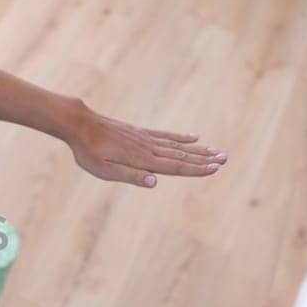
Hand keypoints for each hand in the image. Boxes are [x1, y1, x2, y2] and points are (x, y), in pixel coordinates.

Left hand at [65, 101, 227, 187]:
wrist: (80, 124)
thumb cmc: (89, 152)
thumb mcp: (104, 170)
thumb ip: (130, 176)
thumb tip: (154, 182)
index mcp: (143, 160)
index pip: (175, 167)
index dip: (196, 169)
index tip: (216, 169)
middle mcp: (148, 148)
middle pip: (182, 156)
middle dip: (204, 159)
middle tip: (226, 159)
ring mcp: (145, 139)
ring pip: (177, 146)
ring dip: (198, 150)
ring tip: (217, 150)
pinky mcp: (140, 133)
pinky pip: (165, 135)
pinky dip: (181, 138)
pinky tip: (194, 137)